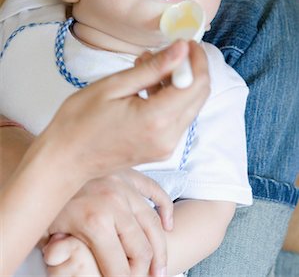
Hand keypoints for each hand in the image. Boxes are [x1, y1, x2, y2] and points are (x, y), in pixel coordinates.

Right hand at [44, 40, 209, 182]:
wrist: (66, 160)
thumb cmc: (80, 121)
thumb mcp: (114, 85)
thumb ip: (153, 68)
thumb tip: (181, 49)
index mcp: (156, 119)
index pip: (196, 84)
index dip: (196, 59)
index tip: (185, 42)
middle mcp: (167, 136)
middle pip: (198, 95)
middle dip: (191, 68)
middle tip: (172, 49)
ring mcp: (165, 146)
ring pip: (188, 105)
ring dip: (177, 81)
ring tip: (148, 64)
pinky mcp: (160, 149)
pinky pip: (176, 118)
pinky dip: (169, 97)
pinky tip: (147, 84)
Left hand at [47, 169, 172, 275]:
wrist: (50, 162)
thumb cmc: (47, 199)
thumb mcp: (45, 230)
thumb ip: (58, 252)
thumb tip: (63, 262)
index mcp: (95, 220)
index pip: (119, 266)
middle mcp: (115, 202)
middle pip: (141, 248)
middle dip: (144, 271)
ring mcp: (124, 185)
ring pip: (153, 223)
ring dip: (160, 249)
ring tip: (160, 270)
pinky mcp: (128, 173)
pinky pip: (155, 190)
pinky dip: (165, 208)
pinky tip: (168, 225)